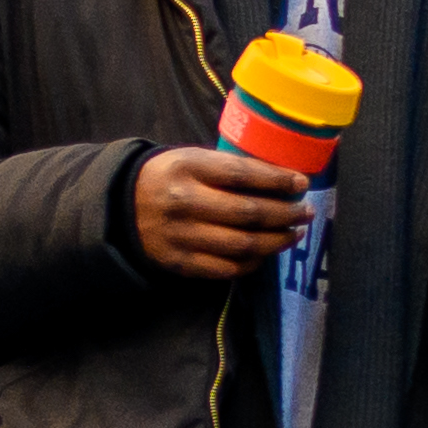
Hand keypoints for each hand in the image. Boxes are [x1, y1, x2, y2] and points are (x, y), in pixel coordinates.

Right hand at [135, 144, 308, 281]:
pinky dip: (253, 262)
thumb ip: (230, 169)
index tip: (303, 183)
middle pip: (249, 213)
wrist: (122, 206)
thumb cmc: (170, 178)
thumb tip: (283, 179)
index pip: (242, 175)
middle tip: (306, 213)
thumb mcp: (192, 159)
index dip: (278, 180)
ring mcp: (181, 235)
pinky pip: (227, 267)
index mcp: (187, 168)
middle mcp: (184, 202)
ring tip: (294, 233)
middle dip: (286, 214)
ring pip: (243, 244)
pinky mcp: (180, 262)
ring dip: (277, 241)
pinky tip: (266, 252)